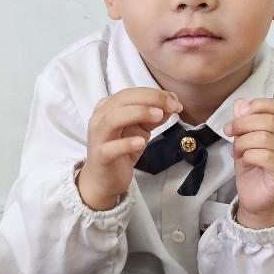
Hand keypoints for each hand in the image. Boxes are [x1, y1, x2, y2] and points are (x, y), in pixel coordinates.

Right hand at [78, 87, 180, 209]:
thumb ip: (154, 116)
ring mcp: (98, 137)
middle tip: (172, 106)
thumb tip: (173, 103)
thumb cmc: (122, 149)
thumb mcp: (141, 129)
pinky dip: (126, 143)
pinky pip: (111, 148)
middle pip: (122, 100)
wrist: (105, 180)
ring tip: (158, 116)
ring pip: (113, 119)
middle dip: (150, 99)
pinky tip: (141, 142)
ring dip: (138, 113)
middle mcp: (99, 118)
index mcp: (108, 107)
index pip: (130, 93)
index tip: (175, 101)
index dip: (154, 94)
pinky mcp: (100, 157)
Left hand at [223, 98, 273, 227]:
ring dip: (243, 142)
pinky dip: (249, 155)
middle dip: (243, 124)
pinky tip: (245, 160)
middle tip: (229, 132)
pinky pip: (266, 156)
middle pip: (269, 121)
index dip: (257, 105)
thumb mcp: (243, 139)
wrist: (254, 197)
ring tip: (236, 152)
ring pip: (265, 138)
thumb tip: (240, 103)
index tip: (239, 114)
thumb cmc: (252, 166)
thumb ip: (243, 121)